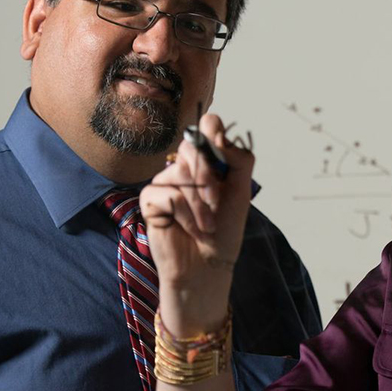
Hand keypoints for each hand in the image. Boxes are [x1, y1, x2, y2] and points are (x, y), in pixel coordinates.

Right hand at [139, 112, 254, 336]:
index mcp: (208, 161)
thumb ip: (238, 159)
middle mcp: (185, 167)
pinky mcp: (150, 200)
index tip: (220, 151)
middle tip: (217, 202)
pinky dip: (185, 214)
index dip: (212, 131)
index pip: (207, 125)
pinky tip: (189, 229)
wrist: (209, 264)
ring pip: (181, 172)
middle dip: (209, 175)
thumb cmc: (224, 231)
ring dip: (200, 203)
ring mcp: (165, 181)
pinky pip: (168, 194)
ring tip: (206, 225)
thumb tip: (218, 135)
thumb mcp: (241, 191)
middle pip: (192, 146)